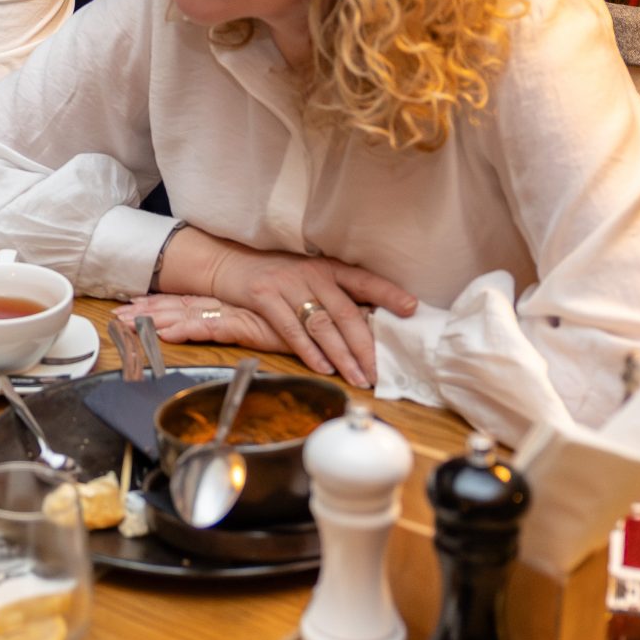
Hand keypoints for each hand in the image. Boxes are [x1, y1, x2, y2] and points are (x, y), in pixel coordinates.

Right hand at [127, 250, 412, 387]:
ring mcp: (287, 284)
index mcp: (327, 266)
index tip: (412, 309)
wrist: (228, 262)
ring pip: (322, 324)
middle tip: (380, 371)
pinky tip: (323, 367)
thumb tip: (371, 321)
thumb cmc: (275, 274)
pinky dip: (309, 351)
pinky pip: (291, 328)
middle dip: (366, 345)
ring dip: (343, 355)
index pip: (365, 280)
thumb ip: (335, 293)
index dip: (388, 294)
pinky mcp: (264, 296)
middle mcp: (311, 273)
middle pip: (346, 312)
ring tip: (358, 377)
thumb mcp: (308, 274)